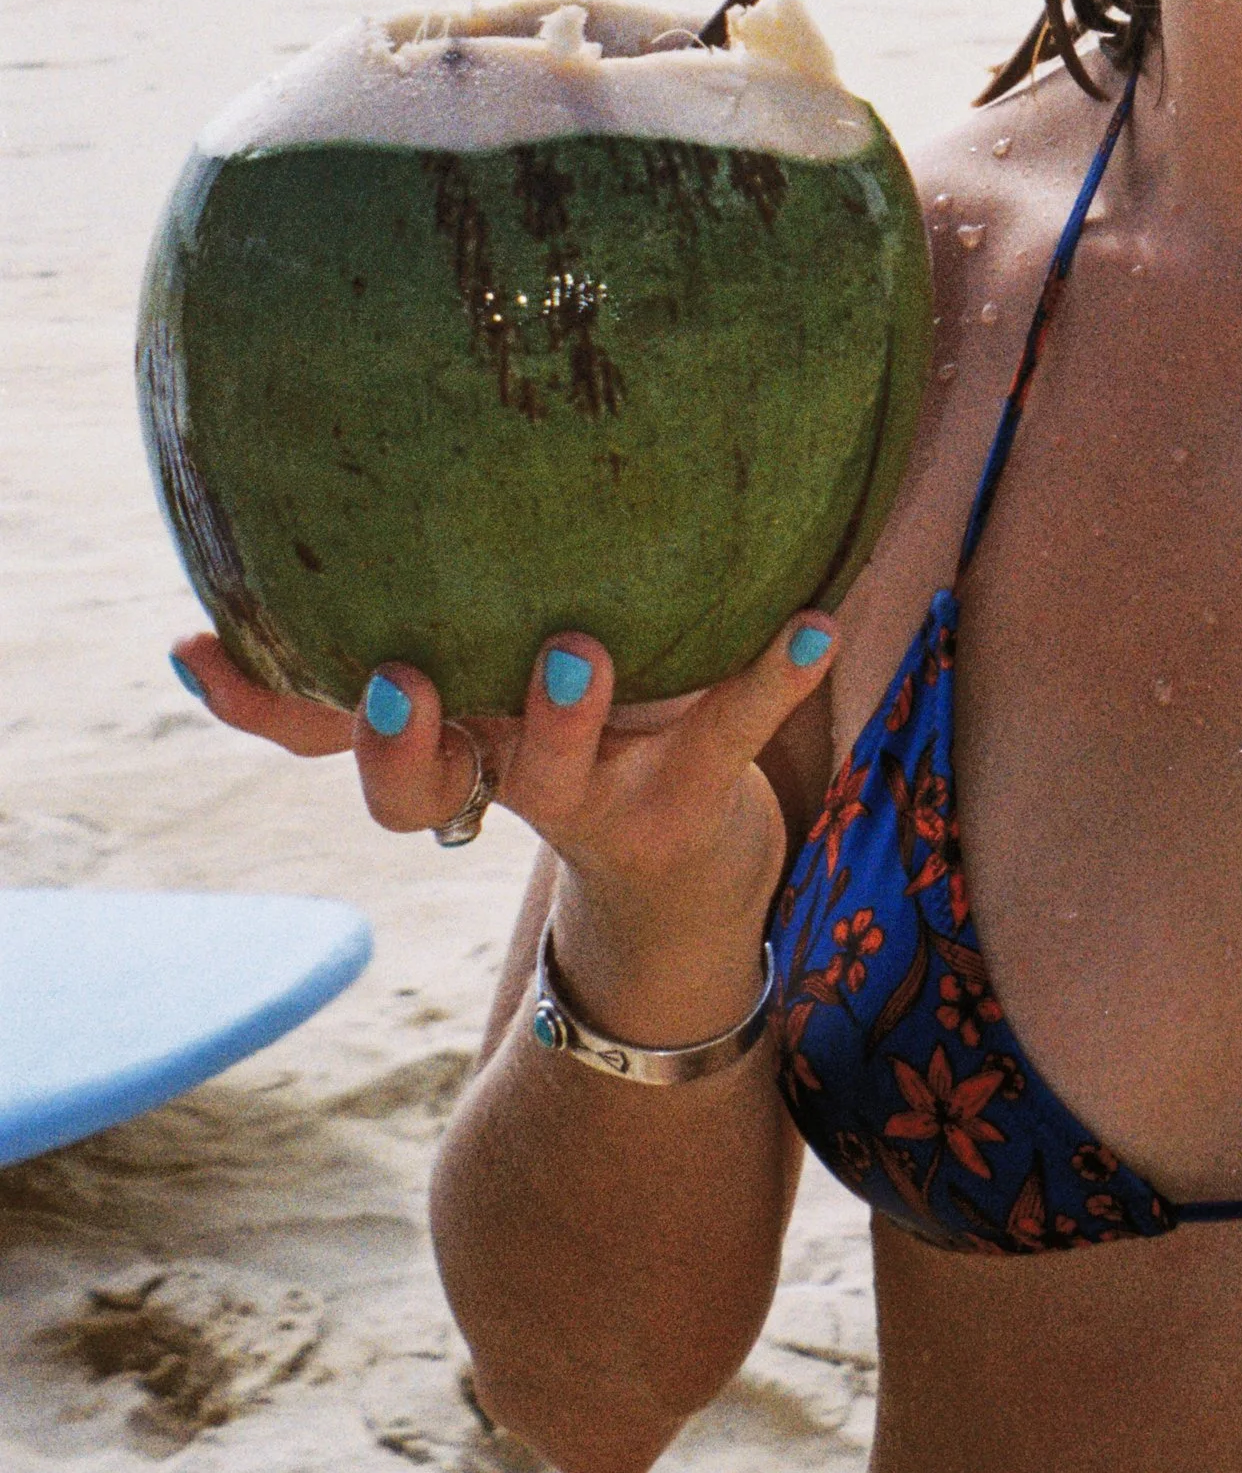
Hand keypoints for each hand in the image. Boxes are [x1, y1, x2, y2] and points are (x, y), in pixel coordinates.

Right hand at [171, 616, 836, 953]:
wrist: (689, 871)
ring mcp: (593, 801)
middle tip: (405, 676)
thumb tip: (230, 601)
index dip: (263, 702)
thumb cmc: (574, 727)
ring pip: (555, 780)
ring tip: (579, 651)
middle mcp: (498, 778)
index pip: (325, 734)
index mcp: (443, 739)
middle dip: (398, 740)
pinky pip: (728, 738)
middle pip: (413, 791)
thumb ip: (403, 633)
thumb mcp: (482, 681)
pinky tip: (812, 620)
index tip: (199, 648)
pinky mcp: (689, 802)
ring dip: (561, 718)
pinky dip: (770, 675)